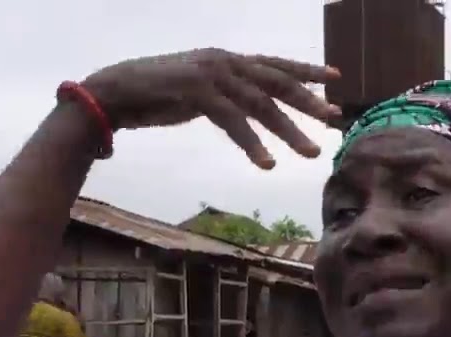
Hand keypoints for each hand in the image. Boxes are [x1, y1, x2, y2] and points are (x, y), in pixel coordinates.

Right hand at [82, 49, 340, 168]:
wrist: (114, 92)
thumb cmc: (154, 95)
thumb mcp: (198, 91)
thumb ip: (225, 94)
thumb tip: (248, 108)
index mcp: (227, 59)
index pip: (275, 63)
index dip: (305, 69)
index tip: (335, 77)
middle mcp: (224, 61)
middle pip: (277, 82)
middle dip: (309, 102)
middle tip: (335, 119)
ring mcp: (212, 74)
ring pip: (261, 104)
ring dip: (289, 131)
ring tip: (311, 152)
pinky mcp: (197, 92)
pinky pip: (234, 122)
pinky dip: (252, 145)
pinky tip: (267, 164)